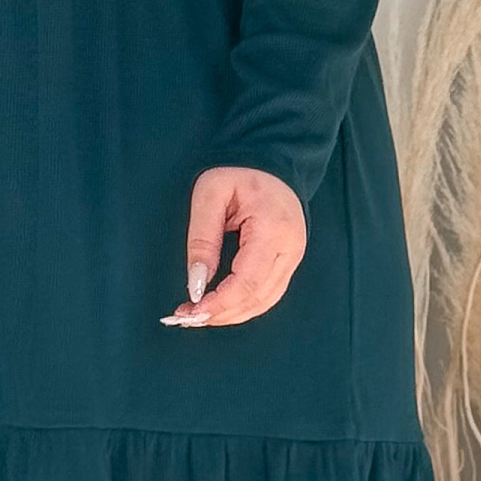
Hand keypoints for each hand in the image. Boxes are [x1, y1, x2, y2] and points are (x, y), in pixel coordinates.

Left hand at [161, 166, 305, 327]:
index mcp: (274, 229)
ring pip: (264, 302)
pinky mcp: (289, 261)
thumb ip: (202, 239)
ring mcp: (294, 257)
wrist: (270, 162)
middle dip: (221, 314)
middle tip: (187, 318)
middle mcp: (291, 248)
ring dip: (231, 314)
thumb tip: (196, 284)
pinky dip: (242, 306)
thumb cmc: (238, 172)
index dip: (219, 303)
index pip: (247, 281)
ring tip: (198, 315)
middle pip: (257, 297)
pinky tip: (219, 307)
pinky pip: (267, 294)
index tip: (191, 310)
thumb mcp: (209, 194)